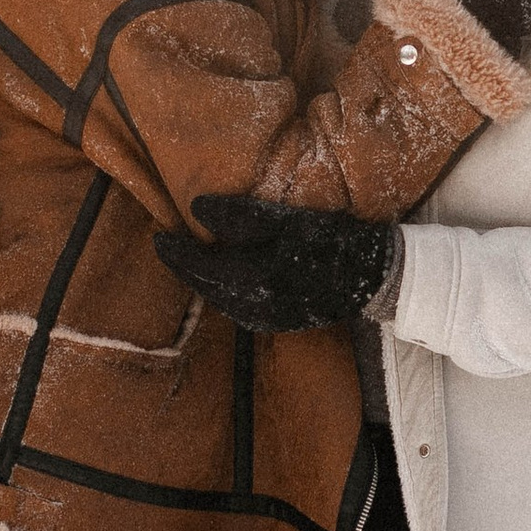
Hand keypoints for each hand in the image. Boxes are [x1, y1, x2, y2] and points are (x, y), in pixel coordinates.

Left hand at [153, 195, 396, 334]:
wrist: (374, 277)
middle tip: (169, 247)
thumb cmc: (332, 241)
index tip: (157, 236)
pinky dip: (224, 291)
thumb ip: (241, 215)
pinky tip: (226, 278)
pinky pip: (238, 307)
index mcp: (251, 279)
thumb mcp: (287, 220)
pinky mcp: (279, 322)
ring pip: (220, 299)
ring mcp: (266, 319)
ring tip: (193, 259)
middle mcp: (253, 306)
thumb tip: (196, 208)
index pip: (199, 267)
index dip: (175, 253)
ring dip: (204, 280)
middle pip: (206, 286)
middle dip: (186, 268)